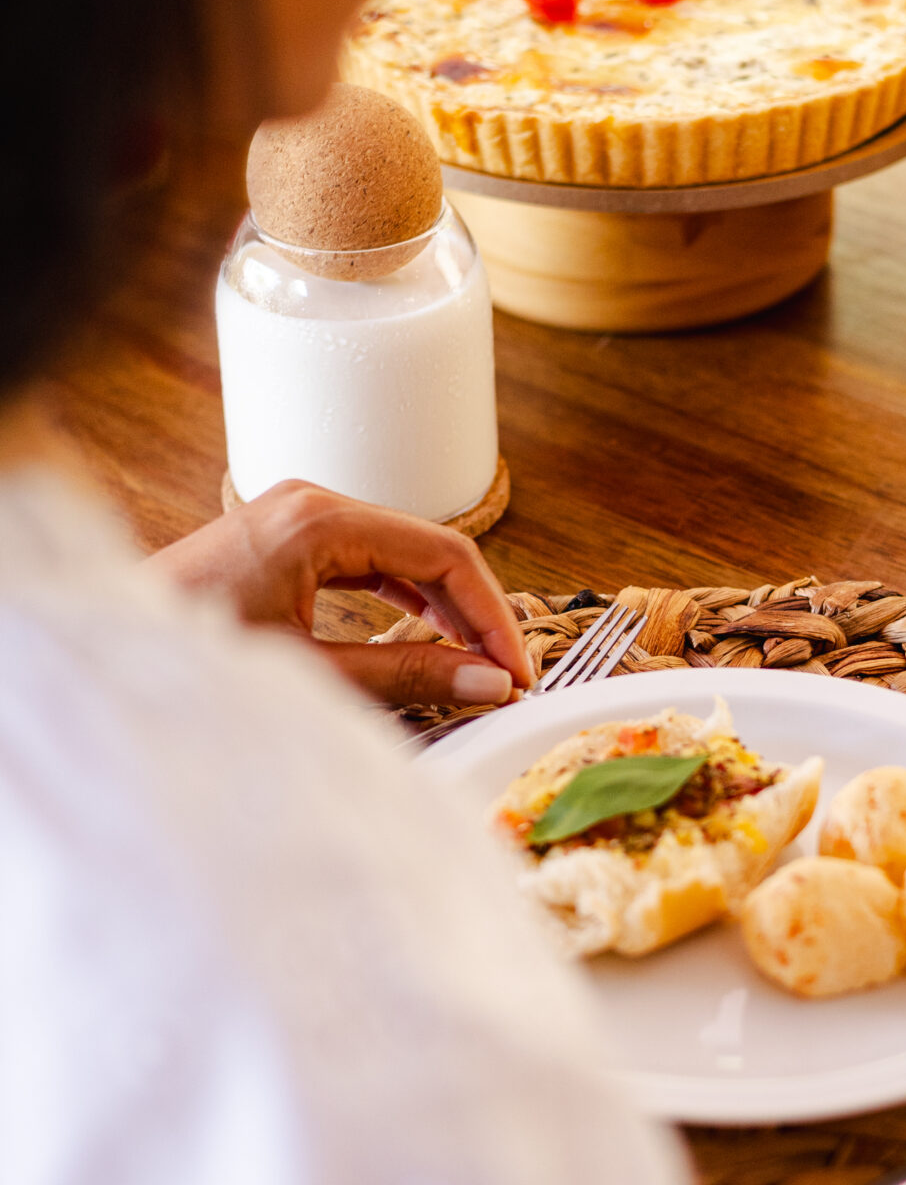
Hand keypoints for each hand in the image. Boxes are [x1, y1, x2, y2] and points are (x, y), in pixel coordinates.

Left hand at [149, 481, 532, 710]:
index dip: (493, 616)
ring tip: (477, 666)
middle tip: (506, 677)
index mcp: (320, 521)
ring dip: (446, 607)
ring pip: (406, 552)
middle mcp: (314, 502)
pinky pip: (372, 557)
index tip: (516, 672)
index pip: (447, 554)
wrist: (110, 649)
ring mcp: (299, 514)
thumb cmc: (192, 655)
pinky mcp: (288, 536)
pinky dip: (408, 596)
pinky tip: (430, 636)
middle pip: (432, 547)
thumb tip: (487, 682)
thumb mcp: (311, 672)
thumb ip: (407, 675)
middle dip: (476, 613)